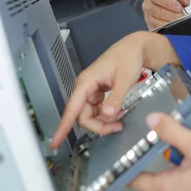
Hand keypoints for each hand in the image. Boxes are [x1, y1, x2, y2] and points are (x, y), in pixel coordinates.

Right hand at [50, 31, 179, 148]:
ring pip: (91, 115)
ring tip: (121, 116)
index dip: (63, 127)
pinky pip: (98, 111)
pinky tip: (118, 111)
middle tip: (117, 126)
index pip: (72, 108)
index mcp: (86, 81)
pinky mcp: (98, 93)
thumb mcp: (125, 78)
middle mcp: (85, 87)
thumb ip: (116, 97)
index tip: (54, 142)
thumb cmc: (128, 57)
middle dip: (99, 125)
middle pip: (83, 116)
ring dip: (104, 121)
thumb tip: (107, 114)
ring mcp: (91, 91)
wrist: (136, 48)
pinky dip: (108, 115)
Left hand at [130, 113, 190, 190]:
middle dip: (173, 133)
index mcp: (169, 186)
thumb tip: (151, 121)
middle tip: (174, 116)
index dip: (125, 165)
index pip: (136, 179)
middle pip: (166, 156)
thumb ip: (172, 131)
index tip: (119, 151)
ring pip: (189, 154)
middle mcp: (179, 188)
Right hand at [143, 0, 190, 29]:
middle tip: (182, 16)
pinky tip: (175, 28)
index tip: (179, 7)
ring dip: (170, 23)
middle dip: (172, 15)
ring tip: (180, 22)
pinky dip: (168, 30)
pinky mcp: (151, 27)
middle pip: (157, 11)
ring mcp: (147, 17)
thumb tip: (185, 2)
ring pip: (158, 22)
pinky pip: (159, 30)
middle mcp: (147, 5)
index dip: (168, 2)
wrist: (164, 6)